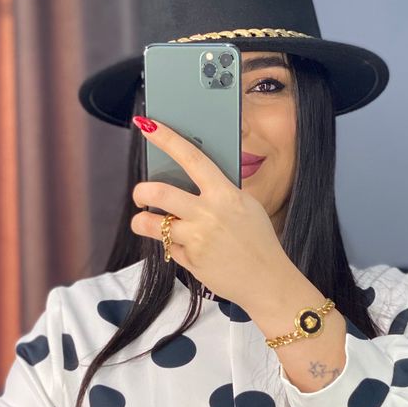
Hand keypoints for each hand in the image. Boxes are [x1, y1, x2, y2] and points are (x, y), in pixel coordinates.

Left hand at [130, 116, 288, 307]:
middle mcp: (208, 214)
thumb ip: (221, 193)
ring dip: (141, 222)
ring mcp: (197, 239)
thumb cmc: (259, 241)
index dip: (166, 139)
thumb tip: (196, 181)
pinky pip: (170, 248)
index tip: (147, 125)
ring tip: (142, 221)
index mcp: (224, 193)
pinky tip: (184, 248)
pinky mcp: (191, 261)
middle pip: (159, 193)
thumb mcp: (246, 206)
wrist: (267, 281)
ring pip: (152, 225)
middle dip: (141, 192)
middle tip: (140, 195)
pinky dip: (172, 246)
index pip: (191, 157)